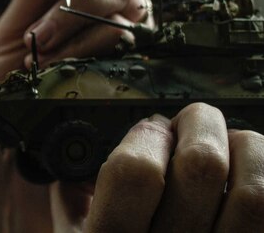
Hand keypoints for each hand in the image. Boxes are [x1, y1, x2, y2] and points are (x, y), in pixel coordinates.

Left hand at [0, 0, 154, 231]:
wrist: (11, 147)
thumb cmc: (15, 86)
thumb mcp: (18, 25)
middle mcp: (119, 7)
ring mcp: (131, 39)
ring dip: (73, 10)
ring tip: (39, 38)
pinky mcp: (138, 72)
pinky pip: (122, 43)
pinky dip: (82, 45)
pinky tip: (55, 58)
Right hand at [79, 103, 263, 231]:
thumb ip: (73, 194)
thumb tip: (83, 146)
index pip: (135, 171)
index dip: (147, 134)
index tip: (152, 129)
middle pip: (203, 167)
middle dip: (201, 123)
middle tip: (193, 125)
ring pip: (256, 192)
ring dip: (246, 152)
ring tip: (230, 151)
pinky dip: (262, 176)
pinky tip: (246, 180)